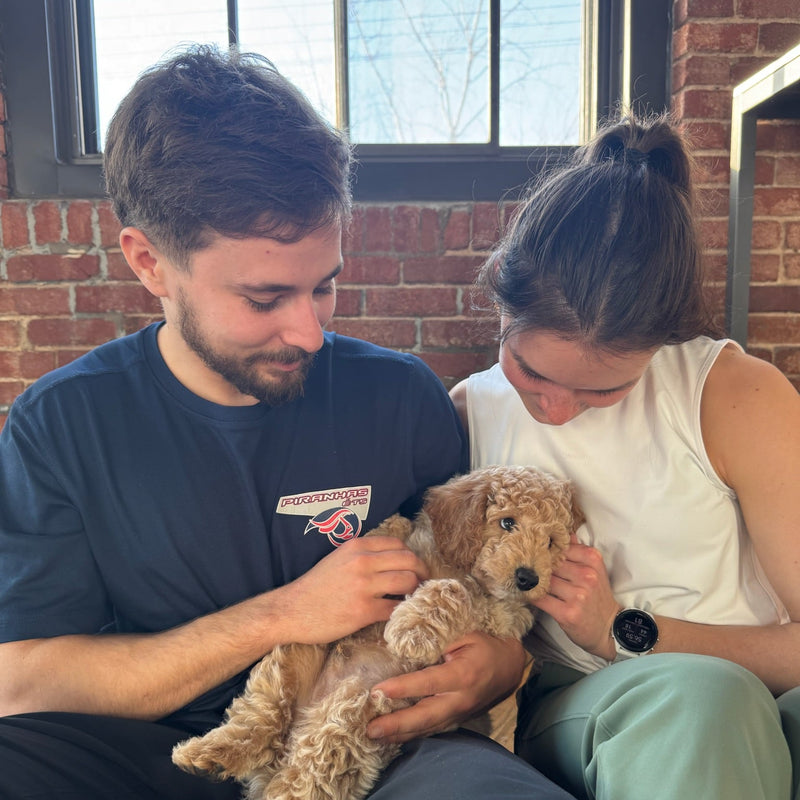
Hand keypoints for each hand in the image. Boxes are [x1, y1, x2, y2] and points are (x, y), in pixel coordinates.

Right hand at [280, 536, 428, 644]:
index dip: (412, 557)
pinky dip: (403, 611)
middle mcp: (362, 562)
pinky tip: (399, 613)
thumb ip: (364, 555)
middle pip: (410, 560)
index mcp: (357, 546)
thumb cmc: (316, 586)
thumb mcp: (339, 558)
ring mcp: (363, 586)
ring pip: (408, 582)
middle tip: (423, 583)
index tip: (414, 568)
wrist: (291, 610)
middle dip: (422, 572)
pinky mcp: (363, 611)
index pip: (399, 544)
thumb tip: (394, 560)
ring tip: (412, 598)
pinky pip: (396, 608)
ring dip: (416, 591)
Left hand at [365, 632, 525, 742]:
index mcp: (463, 675)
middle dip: (397, 724)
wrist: (510, 666)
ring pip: (428, 728)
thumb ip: (440, 641)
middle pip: (425, 716)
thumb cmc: (486, 645)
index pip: (428, 683)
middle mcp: (461, 700)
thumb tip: (409, 647)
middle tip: (371, 729)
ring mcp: (461, 714)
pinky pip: (434, 730)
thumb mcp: (465, 634)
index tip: (378, 691)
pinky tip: (395, 737)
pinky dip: (414, 735)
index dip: (403, 688)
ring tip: (376, 737)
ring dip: (401, 734)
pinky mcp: (459, 720)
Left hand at [532, 534, 618, 659]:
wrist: (609, 627)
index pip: (560, 547)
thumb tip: (564, 532)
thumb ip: (579, 551)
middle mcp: (587, 576)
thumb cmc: (598, 597)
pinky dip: (531, 595)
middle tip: (526, 566)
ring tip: (527, 580)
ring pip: (544, 580)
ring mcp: (578, 595)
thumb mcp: (594, 570)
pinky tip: (528, 593)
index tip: (536, 552)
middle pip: (550, 563)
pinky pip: (540, 599)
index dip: (547, 551)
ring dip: (533, 581)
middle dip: (538, 566)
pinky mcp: (567, 613)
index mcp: (593, 560)